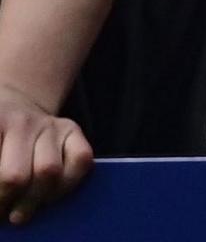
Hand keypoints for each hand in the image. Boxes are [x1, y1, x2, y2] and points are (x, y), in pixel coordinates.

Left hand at [0, 87, 88, 226]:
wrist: (16, 108)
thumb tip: (3, 196)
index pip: (1, 174)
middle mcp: (20, 122)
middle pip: (15, 177)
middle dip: (6, 202)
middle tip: (2, 213)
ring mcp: (50, 124)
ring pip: (49, 172)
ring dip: (34, 201)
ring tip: (20, 212)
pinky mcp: (73, 129)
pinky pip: (81, 161)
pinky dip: (66, 185)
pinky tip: (49, 195)